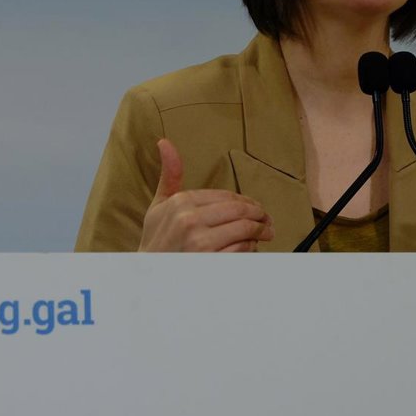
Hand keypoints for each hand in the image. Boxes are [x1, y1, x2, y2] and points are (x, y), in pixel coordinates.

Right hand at [139, 139, 273, 251]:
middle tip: (268, 220)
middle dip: (259, 215)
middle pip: (240, 211)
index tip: (256, 208)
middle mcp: (190, 220)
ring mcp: (200, 243)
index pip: (227, 197)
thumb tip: (165, 142)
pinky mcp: (210, 262)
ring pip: (244, 230)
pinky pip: (241, 250)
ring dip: (260, 232)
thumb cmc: (156, 238)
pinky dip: (250, 248)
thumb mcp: (159, 205)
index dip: (246, 202)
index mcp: (181, 202)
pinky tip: (251, 247)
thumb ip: (169, 175)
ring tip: (267, 233)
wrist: (147, 273)